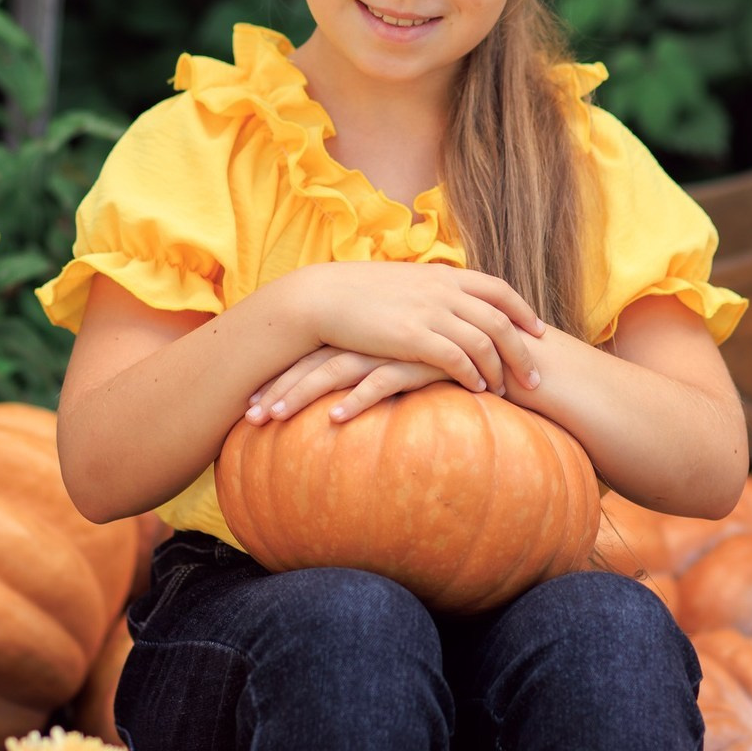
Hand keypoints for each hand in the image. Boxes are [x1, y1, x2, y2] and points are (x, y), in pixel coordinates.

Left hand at [246, 348, 456, 422]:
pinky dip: (354, 401)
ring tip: (274, 419)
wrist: (503, 345)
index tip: (250, 399)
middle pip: (311, 361)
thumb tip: (341, 385)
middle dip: (277, 389)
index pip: (307, 352)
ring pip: (336, 371)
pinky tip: (332, 419)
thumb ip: (372, 362)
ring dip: (301, 395)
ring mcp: (392, 346)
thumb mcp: (402, 355)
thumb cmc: (446, 355)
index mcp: (361, 330)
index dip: (278, 375)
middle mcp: (371, 335)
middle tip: (248, 417)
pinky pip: (380, 382)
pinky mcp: (418, 361)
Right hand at [294, 261, 544, 396]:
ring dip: (500, 370)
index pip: (499, 290)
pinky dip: (473, 375)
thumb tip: (449, 303)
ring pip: (485, 342)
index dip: (523, 312)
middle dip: (524, 352)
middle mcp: (444, 290)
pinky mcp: (413, 337)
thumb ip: (432, 291)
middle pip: (501, 321)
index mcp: (444, 275)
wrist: (322, 297)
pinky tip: (477, 390)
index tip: (539, 332)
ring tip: (506, 392)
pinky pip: (457, 359)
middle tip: (536, 379)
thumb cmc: (358, 294)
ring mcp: (430, 312)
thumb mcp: (404, 282)